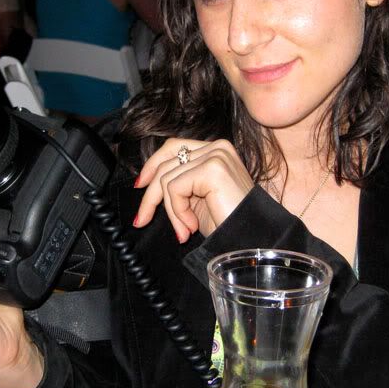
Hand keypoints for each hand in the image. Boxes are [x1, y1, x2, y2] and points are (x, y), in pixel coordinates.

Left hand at [133, 139, 254, 241]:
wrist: (249, 240)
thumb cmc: (227, 222)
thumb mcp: (196, 198)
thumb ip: (178, 183)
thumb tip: (146, 184)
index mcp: (215, 151)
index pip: (173, 147)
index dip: (152, 165)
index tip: (140, 186)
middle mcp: (217, 147)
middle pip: (166, 163)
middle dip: (151, 196)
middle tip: (142, 220)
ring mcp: (216, 155)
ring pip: (167, 179)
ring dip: (171, 211)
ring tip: (184, 230)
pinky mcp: (213, 168)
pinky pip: (175, 188)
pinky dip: (177, 212)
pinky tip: (191, 225)